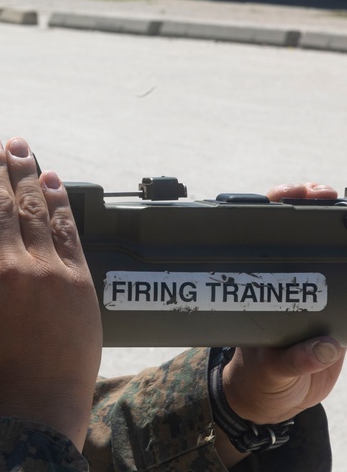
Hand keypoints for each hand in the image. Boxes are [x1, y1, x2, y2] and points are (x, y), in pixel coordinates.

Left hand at [215, 182, 344, 464]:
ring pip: (329, 252)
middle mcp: (284, 281)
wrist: (273, 400)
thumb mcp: (269, 371)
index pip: (261, 234)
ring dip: (343, 233)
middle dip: (314, 206)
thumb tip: (324, 347)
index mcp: (258, 287)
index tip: (296, 196)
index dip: (277, 207)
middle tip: (327, 195)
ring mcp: (311, 293)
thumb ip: (292, 360)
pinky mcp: (335, 312)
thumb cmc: (258, 378)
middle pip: (299, 233)